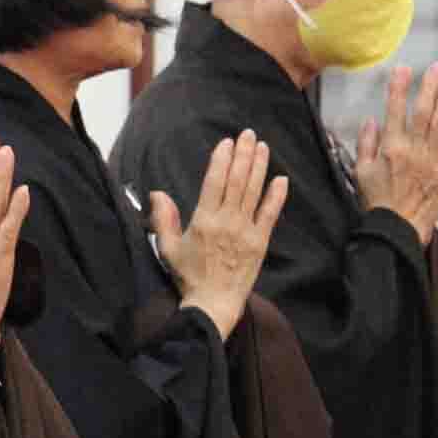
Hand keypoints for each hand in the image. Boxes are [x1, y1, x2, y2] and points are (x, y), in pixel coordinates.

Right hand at [149, 130, 288, 339]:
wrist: (214, 303)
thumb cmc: (188, 276)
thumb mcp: (168, 248)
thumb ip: (163, 219)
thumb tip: (156, 193)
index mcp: (204, 220)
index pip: (214, 182)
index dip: (221, 160)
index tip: (226, 142)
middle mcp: (227, 221)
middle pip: (237, 181)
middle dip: (243, 155)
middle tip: (247, 134)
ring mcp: (246, 231)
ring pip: (254, 191)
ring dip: (259, 167)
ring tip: (262, 146)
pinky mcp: (261, 241)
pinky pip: (270, 214)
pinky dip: (276, 196)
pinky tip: (280, 179)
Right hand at [353, 63, 437, 243]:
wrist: (397, 231)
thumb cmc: (377, 202)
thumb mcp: (360, 172)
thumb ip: (366, 143)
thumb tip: (371, 119)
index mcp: (390, 149)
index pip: (394, 111)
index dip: (399, 88)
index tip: (403, 68)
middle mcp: (413, 152)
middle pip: (423, 113)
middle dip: (430, 87)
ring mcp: (433, 162)